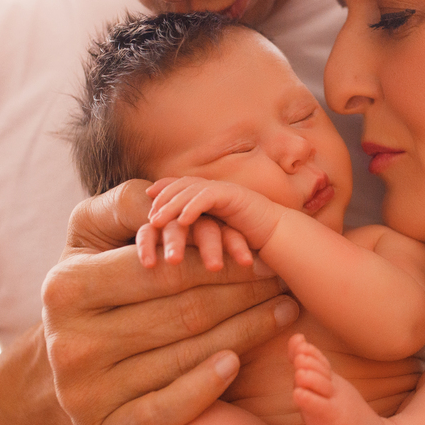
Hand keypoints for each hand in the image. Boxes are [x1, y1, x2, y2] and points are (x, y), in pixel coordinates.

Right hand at [42, 180, 300, 424]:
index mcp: (67, 288)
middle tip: (281, 281)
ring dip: (245, 331)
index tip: (260, 255)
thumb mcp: (94, 235)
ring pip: (186, 355)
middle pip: (182, 313)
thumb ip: (127, 205)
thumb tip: (164, 198)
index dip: (218, 262)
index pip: (163, 272)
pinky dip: (207, 385)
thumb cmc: (95, 282)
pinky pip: (169, 410)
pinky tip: (237, 362)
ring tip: (282, 309)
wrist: (68, 361)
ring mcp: (85, 393)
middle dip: (242, 293)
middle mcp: (70, 343)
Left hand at [147, 177, 284, 253]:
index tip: (147, 200)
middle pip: (182, 186)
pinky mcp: (233, 195)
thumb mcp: (219, 234)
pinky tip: (182, 220)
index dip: (164, 189)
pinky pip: (208, 197)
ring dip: (171, 205)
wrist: (277, 234)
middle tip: (148, 216)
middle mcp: (216, 189)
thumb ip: (202, 231)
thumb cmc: (250, 238)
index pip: (182, 186)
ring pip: (190, 191)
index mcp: (211, 195)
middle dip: (162, 199)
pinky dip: (193, 207)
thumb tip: (177, 238)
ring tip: (156, 221)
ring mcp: (224, 190)